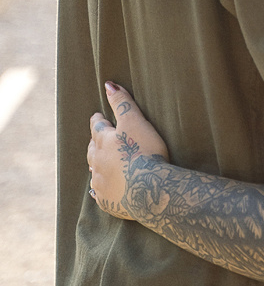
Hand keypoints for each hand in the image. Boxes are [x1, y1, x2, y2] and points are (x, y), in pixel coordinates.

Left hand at [87, 83, 168, 218]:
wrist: (150, 189)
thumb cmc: (145, 151)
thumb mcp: (136, 121)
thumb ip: (122, 103)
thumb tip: (108, 85)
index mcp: (104, 141)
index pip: (97, 127)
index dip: (98, 120)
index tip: (98, 116)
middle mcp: (98, 162)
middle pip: (92, 150)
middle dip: (94, 143)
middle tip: (96, 139)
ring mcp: (101, 183)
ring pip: (94, 172)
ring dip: (96, 166)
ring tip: (98, 163)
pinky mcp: (107, 201)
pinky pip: (99, 193)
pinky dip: (99, 188)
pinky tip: (98, 190)